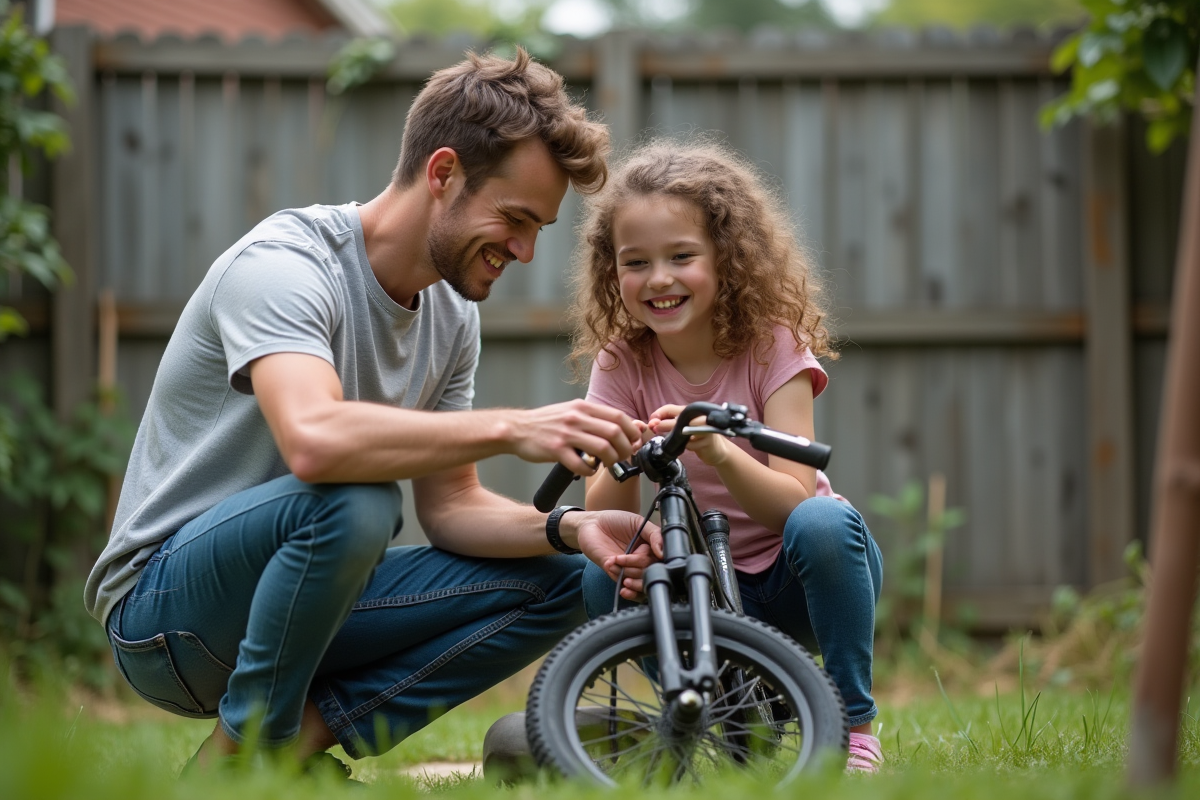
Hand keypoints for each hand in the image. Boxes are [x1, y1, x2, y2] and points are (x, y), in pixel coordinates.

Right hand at [508, 400, 642, 475]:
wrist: (517, 428)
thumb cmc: (546, 423)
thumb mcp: (572, 411)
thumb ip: (594, 417)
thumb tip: (623, 427)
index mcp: (583, 407)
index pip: (619, 416)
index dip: (632, 431)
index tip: (634, 442)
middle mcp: (576, 417)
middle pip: (615, 433)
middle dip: (626, 448)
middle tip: (624, 457)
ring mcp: (566, 434)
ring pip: (603, 448)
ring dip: (611, 460)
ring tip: (607, 464)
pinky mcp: (556, 450)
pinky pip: (582, 465)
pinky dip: (590, 471)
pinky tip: (588, 469)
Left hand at [573, 510, 662, 600]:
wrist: (591, 524)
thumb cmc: (614, 521)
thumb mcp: (639, 522)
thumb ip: (654, 535)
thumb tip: (663, 553)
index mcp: (650, 548)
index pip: (662, 561)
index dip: (657, 561)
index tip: (650, 555)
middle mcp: (642, 560)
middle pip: (650, 573)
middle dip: (637, 566)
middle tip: (623, 557)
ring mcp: (629, 568)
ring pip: (639, 582)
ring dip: (628, 574)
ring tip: (615, 562)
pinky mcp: (616, 575)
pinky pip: (626, 586)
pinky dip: (621, 581)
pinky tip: (613, 570)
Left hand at [648, 404, 730, 466]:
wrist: (717, 450)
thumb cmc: (697, 437)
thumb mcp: (683, 429)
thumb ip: (669, 425)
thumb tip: (653, 424)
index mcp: (690, 411)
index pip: (670, 408)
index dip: (659, 413)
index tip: (651, 422)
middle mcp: (698, 416)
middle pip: (678, 418)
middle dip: (664, 424)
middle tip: (654, 428)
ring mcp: (705, 427)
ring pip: (685, 431)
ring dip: (677, 437)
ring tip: (678, 440)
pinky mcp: (709, 440)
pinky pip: (692, 444)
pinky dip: (689, 446)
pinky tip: (691, 446)